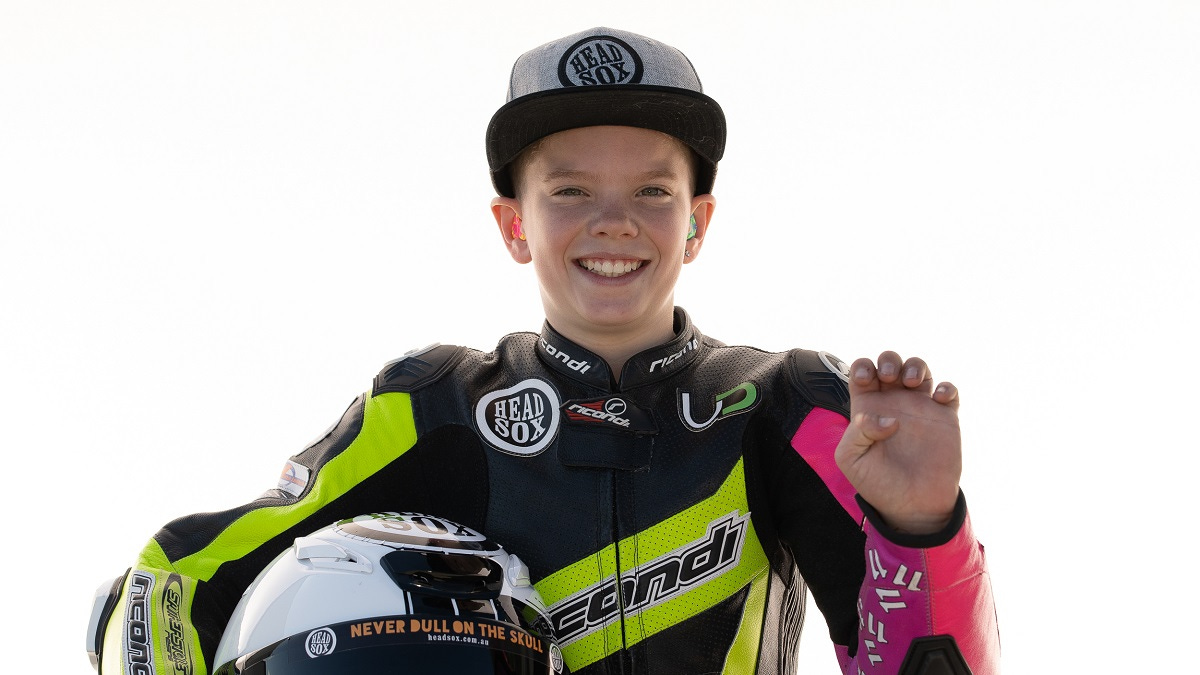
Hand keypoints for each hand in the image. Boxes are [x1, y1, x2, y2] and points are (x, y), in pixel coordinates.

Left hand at [834, 351, 961, 534]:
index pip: (862, 372)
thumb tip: (888, 418)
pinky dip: (947, 387)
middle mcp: (893, 404)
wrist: (912, 506)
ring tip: (912, 383)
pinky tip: (939, 399)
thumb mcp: (851, 460)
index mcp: (867, 408)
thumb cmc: (877, 484)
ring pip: (919, 369)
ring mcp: (920, 409)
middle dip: (889, 359)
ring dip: (916, 365)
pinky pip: (949, 391)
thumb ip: (857, 433)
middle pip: (891, 362)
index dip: (863, 366)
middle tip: (890, 377)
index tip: (868, 380)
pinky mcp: (945, 419)